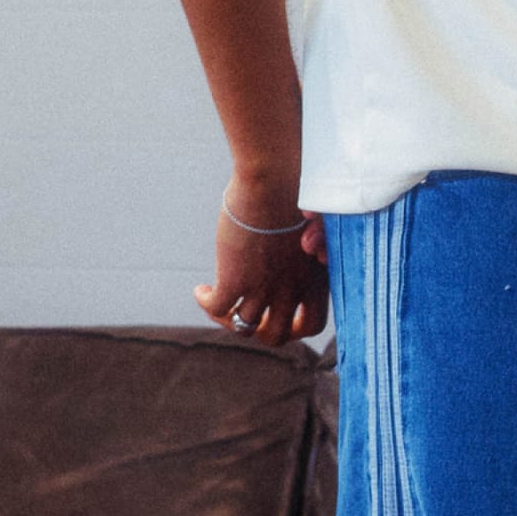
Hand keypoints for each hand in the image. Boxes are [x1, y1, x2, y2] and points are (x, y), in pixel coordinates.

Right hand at [196, 197, 328, 345]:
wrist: (276, 180)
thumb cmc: (298, 190)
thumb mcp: (313, 224)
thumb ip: (311, 244)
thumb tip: (306, 246)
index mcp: (315, 279)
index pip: (313, 324)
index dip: (297, 328)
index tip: (284, 319)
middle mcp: (291, 289)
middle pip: (277, 335)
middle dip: (262, 331)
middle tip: (250, 315)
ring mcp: (263, 288)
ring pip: (244, 328)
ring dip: (229, 320)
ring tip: (219, 302)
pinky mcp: (235, 280)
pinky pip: (217, 308)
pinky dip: (207, 303)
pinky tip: (201, 290)